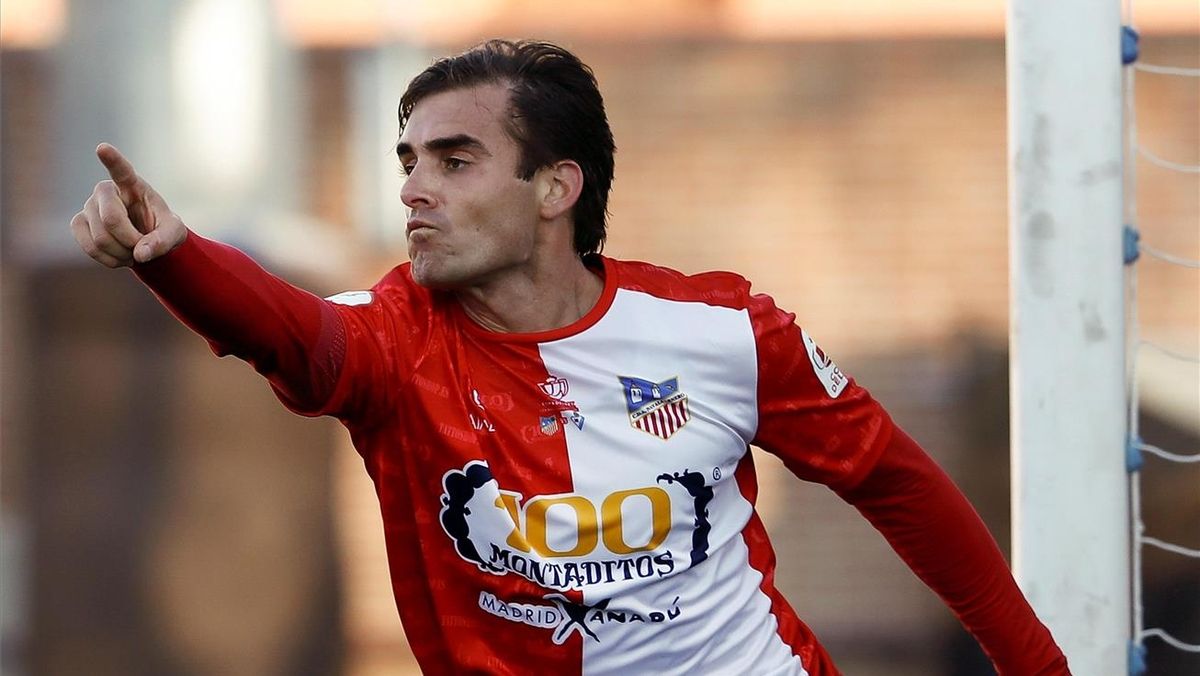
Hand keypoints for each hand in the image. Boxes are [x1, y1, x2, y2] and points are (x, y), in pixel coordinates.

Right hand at [70, 143, 186, 266]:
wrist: (146, 240)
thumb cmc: (162, 229)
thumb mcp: (174, 233)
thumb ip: (163, 241)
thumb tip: (141, 254)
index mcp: (132, 184)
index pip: (121, 169)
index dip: (112, 159)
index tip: (102, 148)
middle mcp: (106, 191)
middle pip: (111, 219)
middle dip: (130, 241)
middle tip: (143, 248)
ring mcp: (88, 206)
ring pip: (99, 237)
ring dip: (121, 253)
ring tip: (134, 253)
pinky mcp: (79, 223)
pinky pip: (88, 246)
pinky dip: (107, 259)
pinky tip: (120, 258)